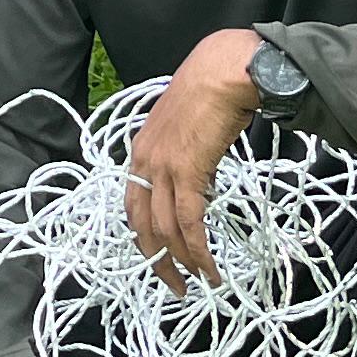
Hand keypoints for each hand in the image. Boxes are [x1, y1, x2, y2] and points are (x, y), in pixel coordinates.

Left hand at [123, 26, 265, 286]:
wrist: (223, 70)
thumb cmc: (211, 92)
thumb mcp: (187, 128)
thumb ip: (185, 155)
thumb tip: (200, 180)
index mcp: (140, 151)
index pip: (133, 204)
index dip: (145, 235)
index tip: (161, 257)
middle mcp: (143, 161)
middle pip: (141, 224)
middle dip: (157, 260)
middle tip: (175, 285)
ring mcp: (162, 167)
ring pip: (165, 229)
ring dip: (182, 261)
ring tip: (199, 282)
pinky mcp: (186, 171)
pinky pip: (189, 221)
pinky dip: (198, 249)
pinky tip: (210, 267)